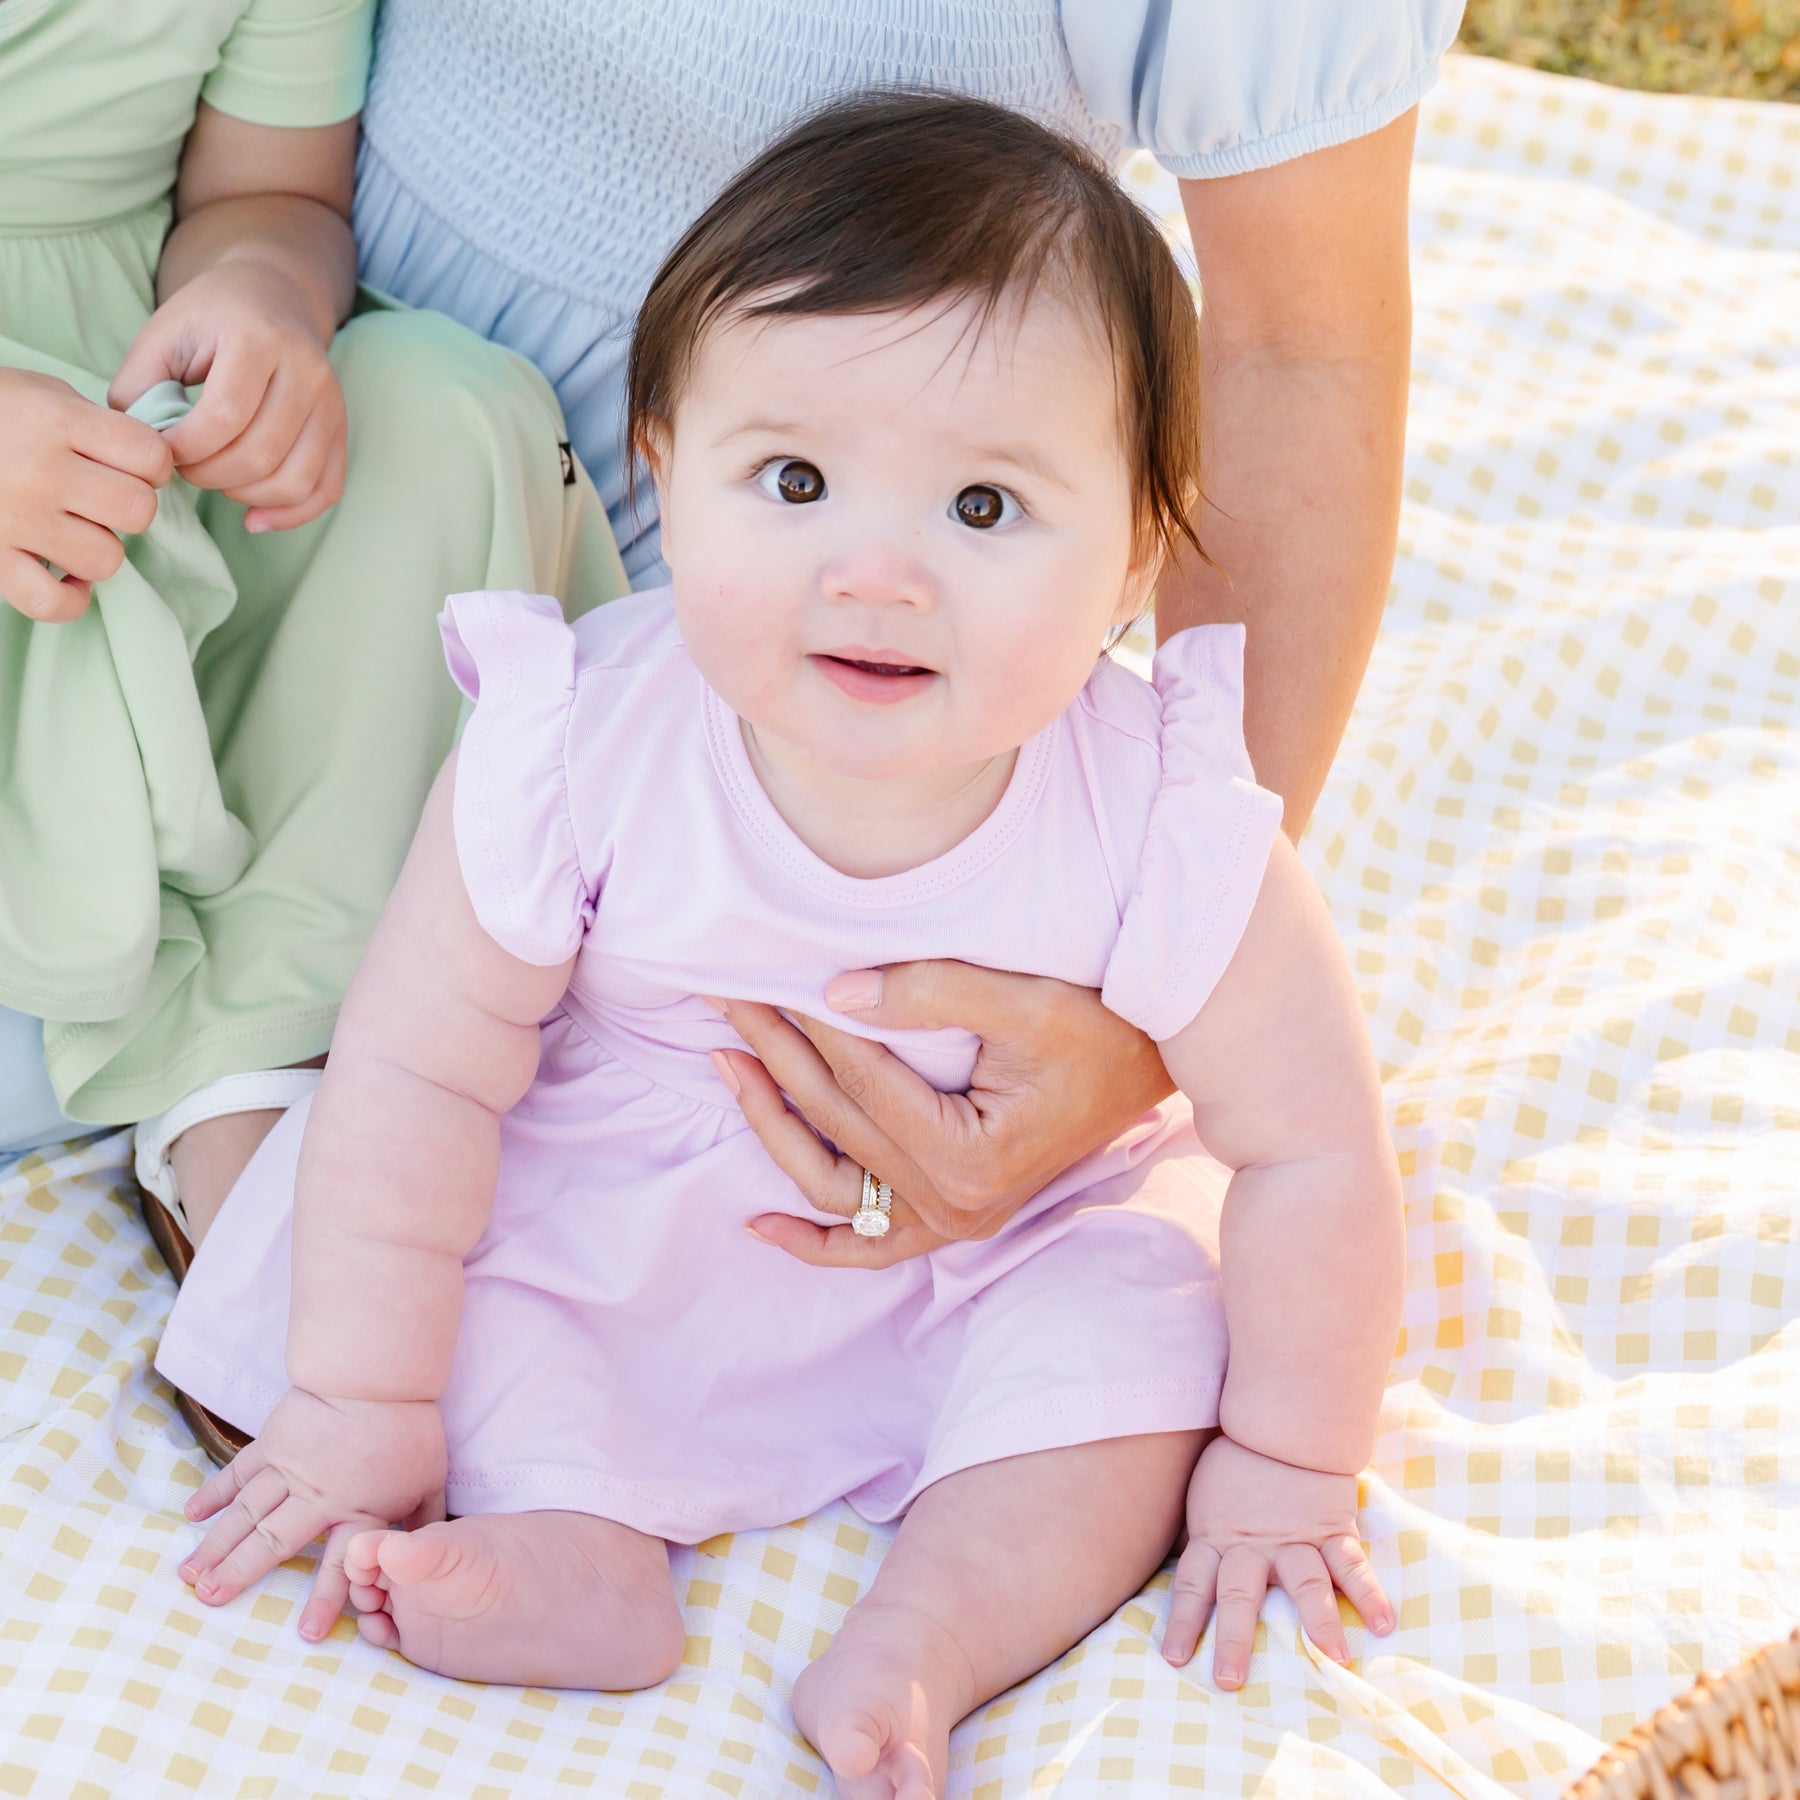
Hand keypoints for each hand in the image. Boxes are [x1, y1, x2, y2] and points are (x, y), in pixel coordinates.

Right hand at [0, 369, 172, 620]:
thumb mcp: (39, 392)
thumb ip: (95, 423)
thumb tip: (146, 464)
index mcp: (56, 420)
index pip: (151, 456)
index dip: (151, 464)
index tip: (131, 464)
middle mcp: (39, 470)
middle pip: (138, 511)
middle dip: (129, 507)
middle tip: (100, 498)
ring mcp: (15, 518)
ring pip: (106, 558)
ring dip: (97, 548)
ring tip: (70, 529)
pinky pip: (52, 602)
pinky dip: (68, 598)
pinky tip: (61, 575)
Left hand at [109, 260, 345, 532]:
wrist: (273, 296)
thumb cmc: (210, 319)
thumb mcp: (161, 335)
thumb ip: (138, 387)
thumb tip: (143, 450)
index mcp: (257, 339)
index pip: (226, 416)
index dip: (187, 449)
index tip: (162, 452)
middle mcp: (306, 371)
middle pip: (261, 454)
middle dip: (211, 475)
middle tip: (185, 467)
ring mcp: (330, 403)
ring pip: (295, 480)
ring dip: (245, 496)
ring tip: (216, 481)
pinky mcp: (340, 429)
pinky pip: (326, 489)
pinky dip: (290, 515)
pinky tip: (254, 520)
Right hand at [180, 1386, 446, 1640]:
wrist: (380, 1374)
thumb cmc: (411, 1427)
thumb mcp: (430, 1479)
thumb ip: (424, 1520)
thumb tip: (428, 1552)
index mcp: (357, 1510)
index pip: (339, 1565)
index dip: (325, 1601)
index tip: (306, 1636)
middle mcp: (317, 1496)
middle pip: (272, 1543)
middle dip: (238, 1574)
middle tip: (206, 1601)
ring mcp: (290, 1468)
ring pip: (246, 1512)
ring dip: (216, 1543)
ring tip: (188, 1573)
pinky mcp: (274, 1441)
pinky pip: (238, 1472)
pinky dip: (214, 1492)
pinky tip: (190, 1513)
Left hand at [714, 961, 1173, 1269]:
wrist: (1154, 1073)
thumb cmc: (1102, 1032)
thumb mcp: (1027, 1004)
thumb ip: (931, 994)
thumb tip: (834, 994)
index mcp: (970, 1159)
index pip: (864, 1084)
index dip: (808, 1027)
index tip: (765, 974)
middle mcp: (956, 1206)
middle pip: (840, 1124)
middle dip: (777, 1055)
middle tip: (728, 998)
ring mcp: (952, 1221)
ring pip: (834, 1185)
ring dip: (772, 1126)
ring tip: (726, 1062)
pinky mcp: (954, 1217)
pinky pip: (869, 1246)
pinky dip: (813, 1241)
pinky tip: (759, 1223)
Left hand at [1161, 1434, 1392, 1686]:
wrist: (1281, 1424)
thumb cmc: (1235, 1463)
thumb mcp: (1202, 1497)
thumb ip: (1197, 1535)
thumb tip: (1172, 1562)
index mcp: (1216, 1537)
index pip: (1193, 1583)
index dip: (1183, 1620)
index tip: (1174, 1657)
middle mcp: (1253, 1545)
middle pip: (1239, 1594)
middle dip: (1233, 1639)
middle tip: (1228, 1681)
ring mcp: (1295, 1539)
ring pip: (1305, 1582)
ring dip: (1321, 1621)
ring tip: (1335, 1659)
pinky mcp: (1331, 1529)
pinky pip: (1352, 1563)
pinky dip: (1369, 1593)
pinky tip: (1382, 1623)